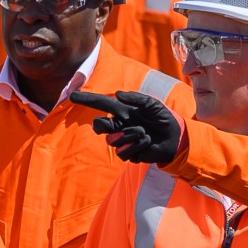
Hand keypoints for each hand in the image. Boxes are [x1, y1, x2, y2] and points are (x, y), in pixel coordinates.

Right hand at [68, 89, 184, 164]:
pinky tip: (147, 142)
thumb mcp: (152, 104)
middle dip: (100, 125)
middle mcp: (119, 125)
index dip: (87, 100)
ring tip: (144, 133)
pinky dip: (137, 145)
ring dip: (130, 135)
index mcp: (122, 112)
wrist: (174, 137)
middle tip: (107, 125)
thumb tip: (118, 95)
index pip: (101, 104)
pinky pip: (124, 151)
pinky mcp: (128, 153)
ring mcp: (122, 140)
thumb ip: (136, 98)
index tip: (73, 96)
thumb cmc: (163, 118)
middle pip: (98, 126)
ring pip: (112, 140)